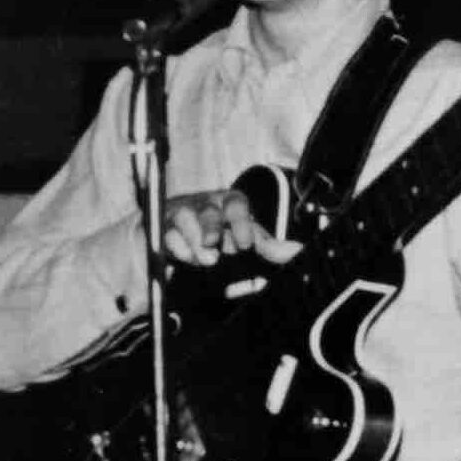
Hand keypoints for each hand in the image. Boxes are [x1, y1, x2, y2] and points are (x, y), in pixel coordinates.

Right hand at [160, 185, 298, 268]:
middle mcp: (206, 204)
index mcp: (230, 201)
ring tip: (207, 259)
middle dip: (212, 229)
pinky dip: (177, 248)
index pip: (236, 204)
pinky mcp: (163, 227)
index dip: (241, 222)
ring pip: (185, 221)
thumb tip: (297, 251)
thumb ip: (268, 245)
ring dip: (196, 243)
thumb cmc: (222, 231)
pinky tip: (187, 257)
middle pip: (208, 212)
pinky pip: (167, 235)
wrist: (185, 233)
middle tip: (216, 248)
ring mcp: (182, 213)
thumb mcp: (247, 237)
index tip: (245, 244)